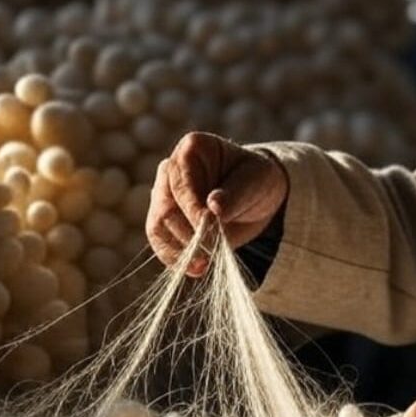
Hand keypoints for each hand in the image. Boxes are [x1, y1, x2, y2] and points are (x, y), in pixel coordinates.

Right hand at [146, 132, 287, 276]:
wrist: (258, 196)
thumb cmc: (257, 179)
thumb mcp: (256, 181)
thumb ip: (235, 194)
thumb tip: (213, 207)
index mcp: (192, 148)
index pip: (181, 183)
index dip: (193, 209)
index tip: (211, 229)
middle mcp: (170, 169)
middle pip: (165, 207)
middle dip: (188, 233)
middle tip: (213, 248)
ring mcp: (164, 195)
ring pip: (157, 227)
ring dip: (180, 250)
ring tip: (205, 263)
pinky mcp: (166, 220)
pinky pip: (161, 242)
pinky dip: (176, 259)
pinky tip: (198, 268)